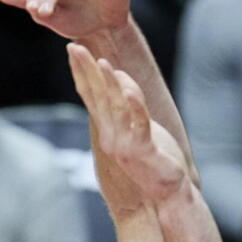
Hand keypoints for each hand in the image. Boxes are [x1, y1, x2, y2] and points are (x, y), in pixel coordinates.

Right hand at [68, 44, 188, 205]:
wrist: (168, 195)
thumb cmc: (154, 162)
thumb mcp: (134, 132)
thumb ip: (124, 112)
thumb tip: (120, 85)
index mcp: (108, 130)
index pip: (90, 96)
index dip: (81, 72)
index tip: (73, 50)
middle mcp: (111, 136)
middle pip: (97, 97)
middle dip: (87, 71)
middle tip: (76, 47)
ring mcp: (126, 144)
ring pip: (116, 108)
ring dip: (109, 83)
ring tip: (102, 62)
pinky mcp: (144, 150)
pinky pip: (139, 124)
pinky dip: (135, 106)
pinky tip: (129, 89)